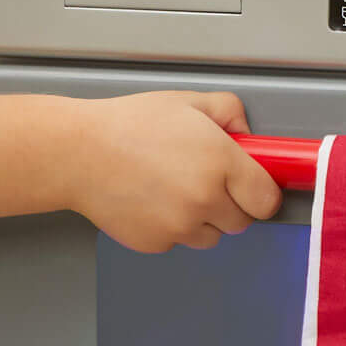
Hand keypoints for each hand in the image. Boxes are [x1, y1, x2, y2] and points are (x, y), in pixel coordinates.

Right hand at [70, 91, 283, 253]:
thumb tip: (248, 136)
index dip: (261, 193)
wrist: (79, 153)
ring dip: (202, 220)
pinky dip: (171, 227)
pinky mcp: (156, 243)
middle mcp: (205, 199)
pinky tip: (152, 200)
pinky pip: (178, 241)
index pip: (266, 200)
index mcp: (220, 163)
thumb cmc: (128, 125)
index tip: (252, 187)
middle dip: (230, 204)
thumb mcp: (187, 102)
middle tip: (206, 181)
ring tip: (173, 189)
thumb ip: (229, 112)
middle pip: (242, 222)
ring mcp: (180, 226)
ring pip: (211, 236)